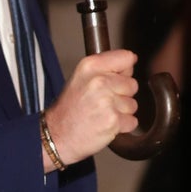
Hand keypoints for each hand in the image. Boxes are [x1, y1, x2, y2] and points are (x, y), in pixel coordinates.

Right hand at [44, 49, 138, 167]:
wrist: (57, 134)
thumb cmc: (69, 107)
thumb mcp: (80, 77)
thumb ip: (104, 68)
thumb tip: (130, 62)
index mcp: (90, 65)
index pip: (126, 57)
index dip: (123, 70)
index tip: (115, 78)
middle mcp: (99, 80)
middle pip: (132, 84)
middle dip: (122, 94)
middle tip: (101, 101)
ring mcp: (107, 101)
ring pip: (133, 104)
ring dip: (121, 112)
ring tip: (101, 113)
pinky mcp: (113, 120)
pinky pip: (132, 121)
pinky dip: (122, 126)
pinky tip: (104, 124)